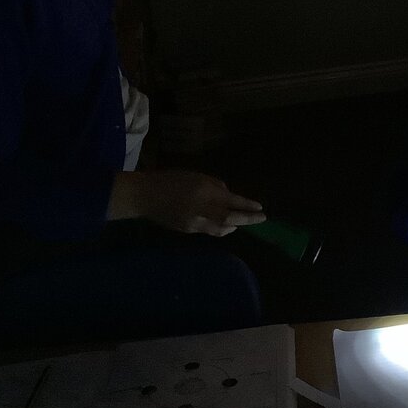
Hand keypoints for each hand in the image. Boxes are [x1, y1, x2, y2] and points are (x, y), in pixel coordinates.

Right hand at [109, 170, 265, 235]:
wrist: (145, 196)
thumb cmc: (171, 180)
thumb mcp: (196, 176)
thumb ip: (215, 186)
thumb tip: (229, 195)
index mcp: (204, 192)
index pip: (232, 201)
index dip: (247, 205)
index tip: (261, 208)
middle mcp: (202, 209)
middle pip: (231, 218)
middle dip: (248, 219)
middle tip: (262, 218)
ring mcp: (195, 223)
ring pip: (222, 229)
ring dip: (235, 226)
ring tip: (243, 221)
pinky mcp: (188, 231)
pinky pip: (209, 231)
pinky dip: (221, 228)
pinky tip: (226, 225)